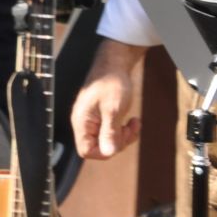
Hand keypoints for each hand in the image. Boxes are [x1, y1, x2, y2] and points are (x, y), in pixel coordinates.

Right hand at [71, 38, 148, 159]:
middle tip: (131, 128)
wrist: (115, 63)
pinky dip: (123, 129)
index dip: (104, 152)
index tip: (119, 142)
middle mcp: (84, 122)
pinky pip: (111, 130)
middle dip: (118, 141)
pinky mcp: (101, 115)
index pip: (86, 150)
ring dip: (124, 135)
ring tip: (134, 123)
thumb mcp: (113, 110)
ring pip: (108, 139)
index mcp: (82, 121)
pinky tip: (132, 120)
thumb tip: (108, 153)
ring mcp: (93, 119)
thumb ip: (110, 133)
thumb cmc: (112, 83)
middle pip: (99, 146)